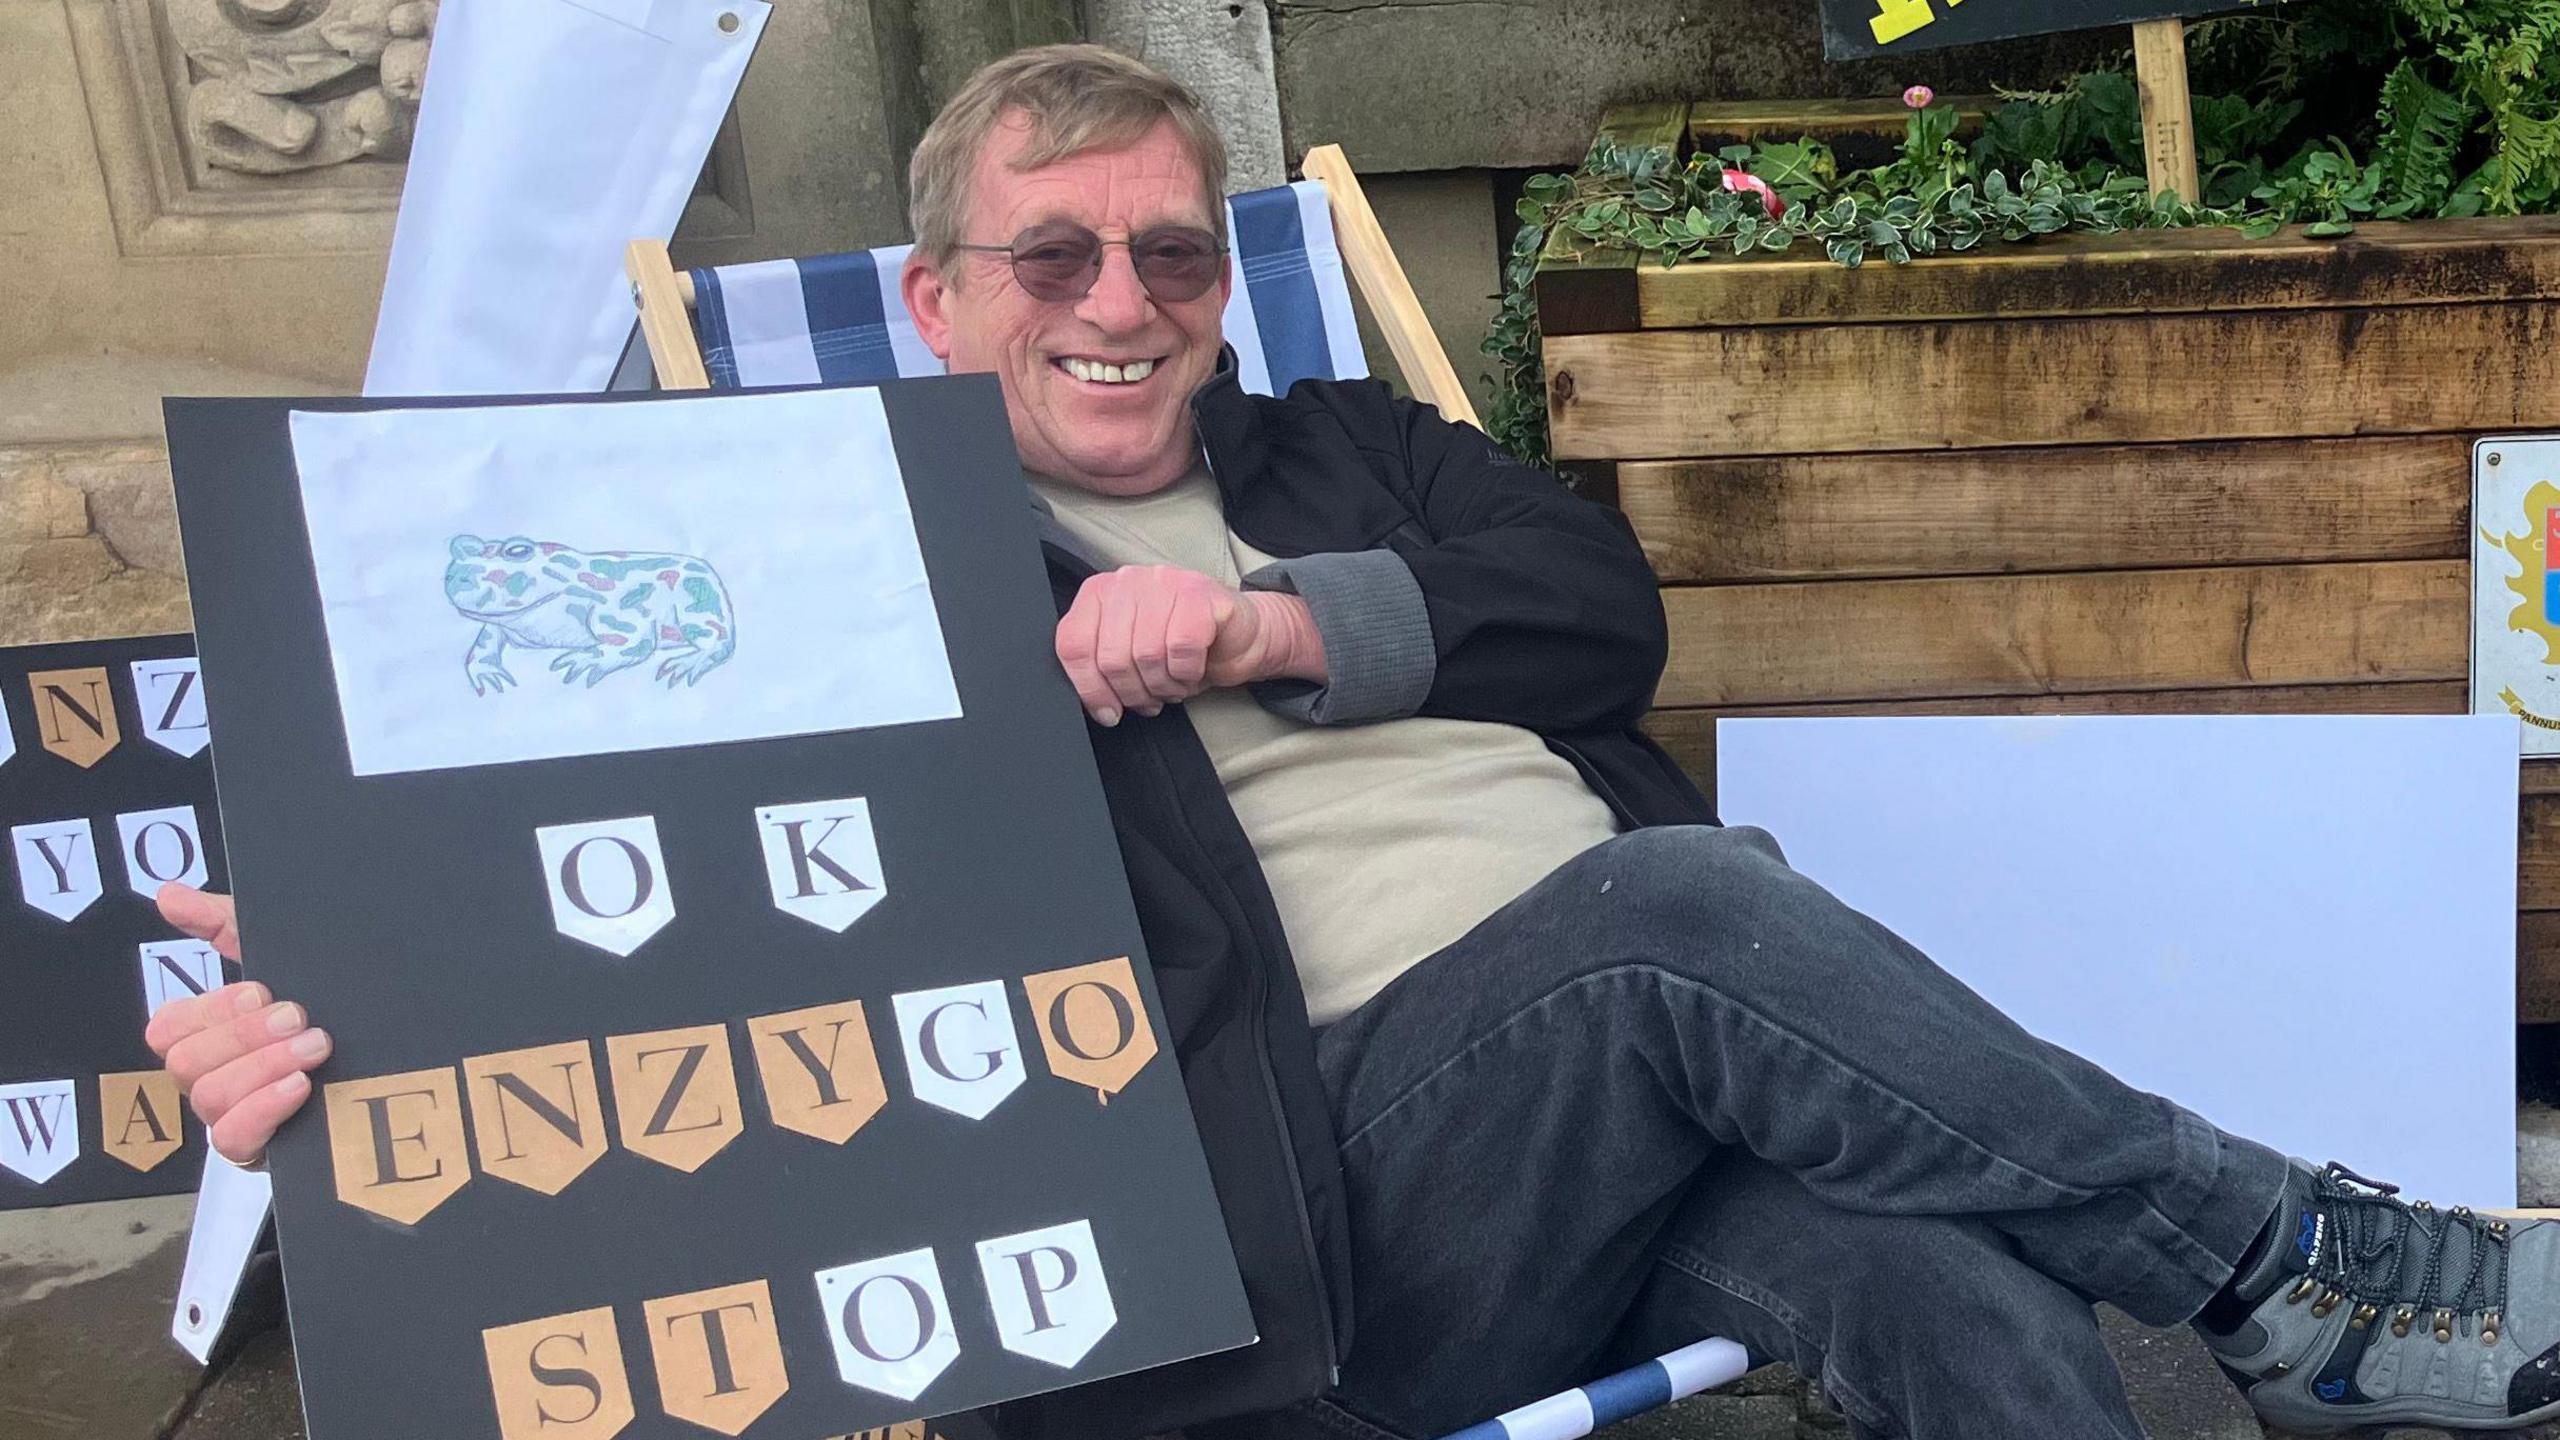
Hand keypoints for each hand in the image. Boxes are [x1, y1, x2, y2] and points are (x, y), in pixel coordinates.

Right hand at [144, 883, 327, 1165]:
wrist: (395, 1066)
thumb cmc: (324, 1007)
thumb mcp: (278, 958)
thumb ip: (223, 922)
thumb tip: (169, 895)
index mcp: (210, 1035)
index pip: (170, 1027)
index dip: (211, 1009)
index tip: (262, 991)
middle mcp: (214, 1077)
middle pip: (186, 1063)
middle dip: (244, 1035)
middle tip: (299, 1018)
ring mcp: (234, 1115)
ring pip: (210, 1098)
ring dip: (263, 1066)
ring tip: (315, 1049)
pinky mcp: (260, 1149)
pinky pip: (233, 1139)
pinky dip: (263, 1109)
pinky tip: (300, 1087)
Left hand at [1055, 565, 1324, 724]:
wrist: (1237, 636)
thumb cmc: (1180, 649)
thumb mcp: (1131, 657)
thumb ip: (1102, 668)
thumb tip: (1096, 705)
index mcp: (1100, 593)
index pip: (1073, 643)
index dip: (1089, 688)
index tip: (1108, 713)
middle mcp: (1127, 580)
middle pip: (1111, 656)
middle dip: (1132, 692)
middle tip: (1150, 700)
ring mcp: (1164, 581)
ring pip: (1146, 654)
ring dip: (1163, 686)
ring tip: (1174, 685)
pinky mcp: (1199, 592)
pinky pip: (1181, 647)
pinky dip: (1187, 672)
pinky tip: (1193, 670)